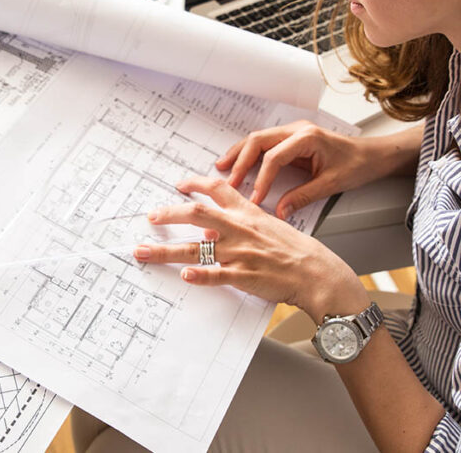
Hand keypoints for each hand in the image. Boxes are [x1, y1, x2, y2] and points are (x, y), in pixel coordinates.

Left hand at [134, 175, 369, 321]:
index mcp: (248, 214)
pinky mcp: (243, 277)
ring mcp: (239, 254)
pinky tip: (184, 276)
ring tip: (143, 252)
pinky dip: (199, 276)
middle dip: (169, 214)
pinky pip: (216, 275)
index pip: (218, 190)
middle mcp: (240, 230)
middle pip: (196, 215)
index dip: (195, 183)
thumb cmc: (297, 251)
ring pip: (195, 249)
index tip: (179, 184)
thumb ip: (244, 224)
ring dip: (165, 251)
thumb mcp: (271, 226)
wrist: (317, 272)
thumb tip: (216, 228)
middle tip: (151, 216)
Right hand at [216, 120, 380, 219]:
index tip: (254, 198)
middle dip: (240, 161)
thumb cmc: (357, 165)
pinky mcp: (291, 139)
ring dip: (240, 154)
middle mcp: (297, 130)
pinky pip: (265, 144)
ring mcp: (293, 132)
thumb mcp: (331, 184)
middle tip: (228, 181)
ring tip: (222, 168)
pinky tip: (239, 164)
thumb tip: (280, 211)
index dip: (261, 179)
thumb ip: (303, 197)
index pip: (274, 157)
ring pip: (258, 139)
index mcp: (307, 138)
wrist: (372, 155)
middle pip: (259, 141)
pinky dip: (249, 154)